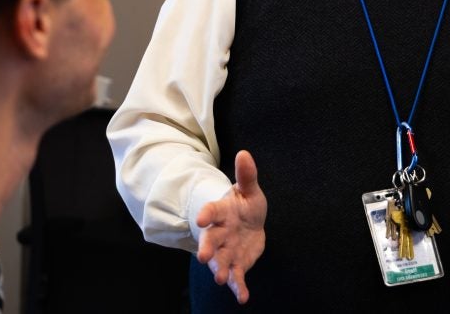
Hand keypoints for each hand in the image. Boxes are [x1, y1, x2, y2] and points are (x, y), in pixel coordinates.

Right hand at [196, 150, 266, 303]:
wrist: (248, 224)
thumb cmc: (245, 204)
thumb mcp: (249, 190)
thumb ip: (247, 175)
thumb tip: (245, 153)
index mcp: (221, 212)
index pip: (211, 211)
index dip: (205, 214)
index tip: (200, 218)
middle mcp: (219, 233)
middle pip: (210, 240)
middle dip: (207, 249)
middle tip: (204, 257)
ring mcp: (226, 250)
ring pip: (220, 261)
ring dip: (219, 270)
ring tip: (219, 279)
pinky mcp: (236, 265)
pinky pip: (236, 277)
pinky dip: (238, 287)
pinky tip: (243, 298)